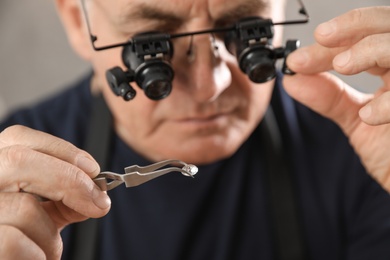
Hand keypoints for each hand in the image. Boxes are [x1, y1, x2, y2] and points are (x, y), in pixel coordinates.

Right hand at [0, 125, 110, 258]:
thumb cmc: (15, 246)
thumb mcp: (39, 218)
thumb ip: (63, 201)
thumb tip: (97, 196)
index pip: (18, 138)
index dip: (60, 149)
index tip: (92, 169)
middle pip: (19, 160)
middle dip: (68, 179)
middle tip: (99, 203)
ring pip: (25, 208)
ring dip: (51, 236)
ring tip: (46, 252)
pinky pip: (14, 242)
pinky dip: (38, 255)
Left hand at [283, 7, 389, 190]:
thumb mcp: (357, 121)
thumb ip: (329, 98)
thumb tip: (293, 79)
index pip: (365, 38)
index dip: (332, 42)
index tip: (298, 58)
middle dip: (354, 26)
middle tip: (321, 38)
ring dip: (370, 49)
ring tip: (343, 64)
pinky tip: (369, 115)